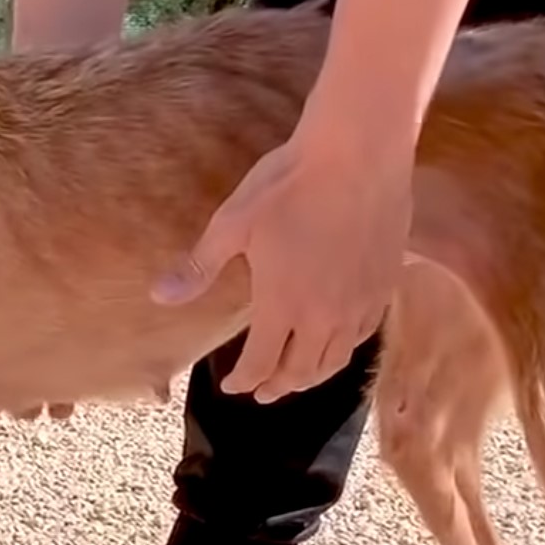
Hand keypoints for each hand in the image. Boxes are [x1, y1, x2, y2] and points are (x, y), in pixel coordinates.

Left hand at [152, 126, 413, 402]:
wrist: (359, 152)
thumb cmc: (291, 183)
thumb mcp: (233, 223)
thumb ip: (199, 266)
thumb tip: (159, 297)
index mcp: (282, 304)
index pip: (260, 364)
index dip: (243, 381)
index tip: (231, 385)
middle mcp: (323, 315)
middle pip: (299, 372)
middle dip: (276, 387)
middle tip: (262, 393)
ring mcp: (359, 303)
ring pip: (335, 360)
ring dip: (311, 376)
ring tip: (296, 379)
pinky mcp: (385, 285)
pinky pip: (363, 334)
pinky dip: (343, 350)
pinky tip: (334, 344)